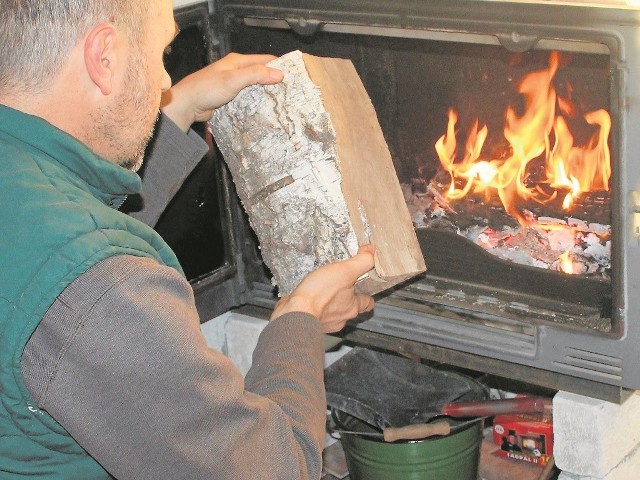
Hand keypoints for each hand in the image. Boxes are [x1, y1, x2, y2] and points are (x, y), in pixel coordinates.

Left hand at [161, 53, 283, 131]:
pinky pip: (247, 98)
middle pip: (261, 74)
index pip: (264, 60)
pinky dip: (256, 102)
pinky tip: (265, 110)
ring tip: (282, 103)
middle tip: (290, 93)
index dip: (279, 66)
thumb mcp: (233, 80)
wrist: (187, 104)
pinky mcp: (230, 97)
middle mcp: (236, 71)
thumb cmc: (207, 88)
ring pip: (255, 87)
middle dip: (274, 81)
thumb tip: (280, 74)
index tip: (294, 76)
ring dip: (266, 93)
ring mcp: (233, 85)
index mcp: (237, 61)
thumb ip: (256, 75)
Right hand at [270, 246, 375, 332]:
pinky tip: (309, 295)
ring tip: (323, 288)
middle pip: (350, 307)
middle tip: (341, 284)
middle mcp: (341, 318)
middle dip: (346, 296)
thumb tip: (372, 252)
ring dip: (330, 301)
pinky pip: (316, 312)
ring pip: (333, 311)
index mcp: (353, 307)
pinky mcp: (310, 321)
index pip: (367, 303)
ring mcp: (326, 322)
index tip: (365, 286)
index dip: (367, 294)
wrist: (295, 312)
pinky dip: (315, 305)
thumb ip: (361, 262)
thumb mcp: (345, 271)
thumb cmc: (320, 294)